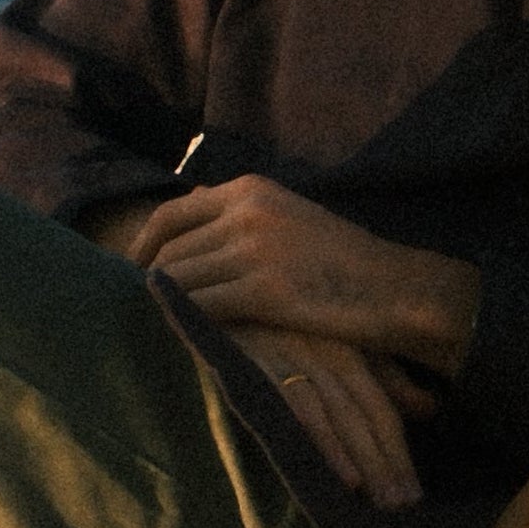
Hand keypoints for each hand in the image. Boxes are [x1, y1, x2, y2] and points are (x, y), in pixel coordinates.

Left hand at [134, 175, 479, 373]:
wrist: (392, 287)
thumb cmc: (343, 261)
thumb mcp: (290, 218)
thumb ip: (242, 219)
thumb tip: (188, 234)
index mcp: (250, 189)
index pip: (172, 213)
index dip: (144, 245)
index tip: (135, 272)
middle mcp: (246, 211)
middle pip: (171, 251)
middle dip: (153, 283)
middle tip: (147, 312)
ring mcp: (253, 250)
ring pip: (179, 281)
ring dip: (168, 307)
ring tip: (165, 327)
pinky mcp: (262, 290)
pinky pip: (202, 308)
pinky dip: (188, 324)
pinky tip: (189, 338)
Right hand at [224, 324, 425, 508]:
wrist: (219, 295)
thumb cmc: (282, 324)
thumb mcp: (336, 342)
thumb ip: (383, 375)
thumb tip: (430, 408)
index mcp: (346, 350)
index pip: (380, 408)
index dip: (398, 451)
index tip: (413, 494)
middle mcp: (324, 355)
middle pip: (363, 414)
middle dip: (385, 461)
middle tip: (403, 505)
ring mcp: (290, 360)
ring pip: (335, 414)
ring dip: (359, 457)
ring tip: (379, 497)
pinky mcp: (255, 367)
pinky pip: (293, 407)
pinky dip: (318, 438)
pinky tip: (337, 469)